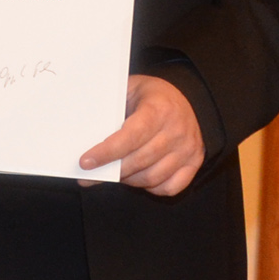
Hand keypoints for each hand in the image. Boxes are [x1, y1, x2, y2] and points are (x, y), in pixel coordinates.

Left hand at [78, 75, 204, 193]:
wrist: (188, 99)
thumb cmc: (152, 96)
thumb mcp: (130, 91)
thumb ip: (110, 113)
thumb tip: (83, 140)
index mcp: (159, 109)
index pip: (131, 136)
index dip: (107, 152)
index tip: (86, 162)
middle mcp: (177, 130)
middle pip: (140, 160)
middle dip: (114, 170)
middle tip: (94, 172)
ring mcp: (188, 148)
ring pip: (152, 177)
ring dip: (129, 180)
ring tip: (116, 173)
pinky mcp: (194, 162)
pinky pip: (170, 187)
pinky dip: (151, 187)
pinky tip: (139, 177)